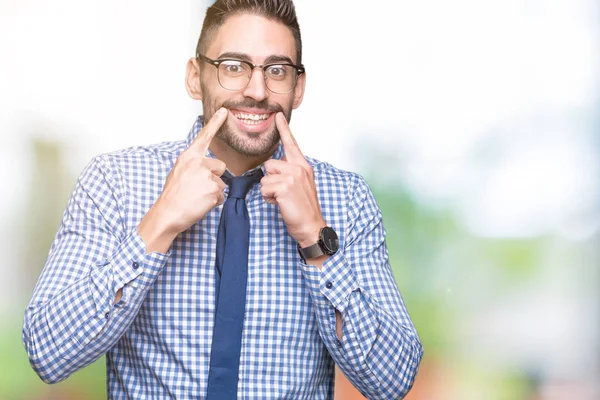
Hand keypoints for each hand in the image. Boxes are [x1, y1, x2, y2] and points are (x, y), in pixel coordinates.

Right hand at [138, 108, 227, 251]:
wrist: (167, 214)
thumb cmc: (172, 196)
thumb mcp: (178, 173)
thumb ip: (193, 166)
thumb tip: (205, 169)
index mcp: (188, 157)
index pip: (204, 137)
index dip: (215, 123)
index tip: (224, 111)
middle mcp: (198, 163)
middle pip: (220, 167)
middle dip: (214, 178)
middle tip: (197, 189)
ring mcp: (207, 176)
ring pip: (221, 183)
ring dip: (213, 192)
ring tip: (197, 198)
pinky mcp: (214, 190)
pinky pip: (221, 196)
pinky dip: (214, 202)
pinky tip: (200, 204)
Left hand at [261, 112, 325, 247]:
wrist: (312, 226)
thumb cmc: (304, 208)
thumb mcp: (301, 185)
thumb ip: (291, 172)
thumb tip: (274, 166)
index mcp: (303, 166)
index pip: (291, 144)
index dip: (283, 129)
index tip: (277, 116)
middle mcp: (299, 168)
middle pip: (269, 165)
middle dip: (271, 180)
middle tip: (283, 193)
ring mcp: (292, 177)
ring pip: (265, 178)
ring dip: (269, 191)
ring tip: (282, 199)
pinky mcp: (285, 187)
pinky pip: (264, 189)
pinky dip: (269, 199)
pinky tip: (280, 204)